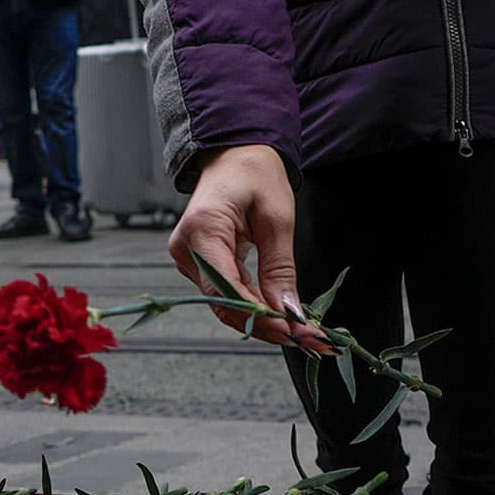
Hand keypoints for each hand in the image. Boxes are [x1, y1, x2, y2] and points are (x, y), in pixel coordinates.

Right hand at [169, 145, 330, 353]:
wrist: (234, 155)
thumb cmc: (254, 173)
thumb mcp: (277, 218)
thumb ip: (279, 269)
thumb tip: (289, 313)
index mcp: (202, 229)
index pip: (227, 289)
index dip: (261, 317)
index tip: (296, 332)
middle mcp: (186, 248)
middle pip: (224, 303)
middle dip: (267, 325)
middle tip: (309, 339)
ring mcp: (188, 257)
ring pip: (225, 304)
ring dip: (263, 319)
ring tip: (301, 331)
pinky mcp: (197, 262)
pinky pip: (225, 293)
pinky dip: (254, 305)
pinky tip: (280, 316)